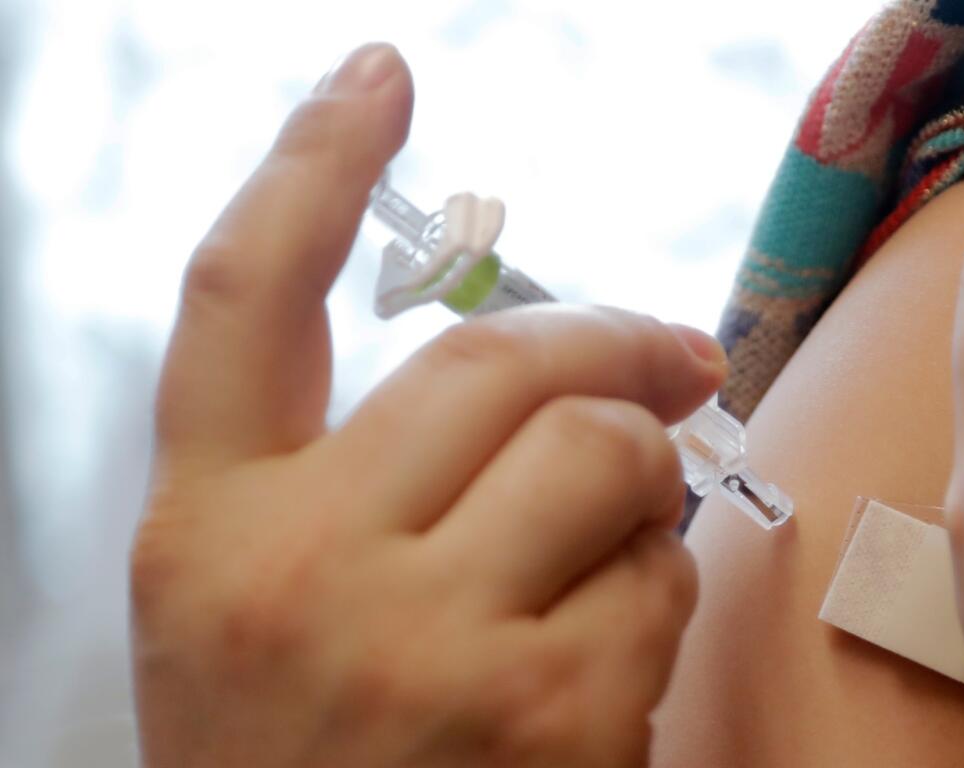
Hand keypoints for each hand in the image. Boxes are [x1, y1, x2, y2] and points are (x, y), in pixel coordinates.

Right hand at [132, 43, 725, 767]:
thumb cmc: (309, 762)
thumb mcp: (272, 608)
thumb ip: (362, 478)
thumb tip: (544, 368)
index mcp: (207, 529)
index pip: (242, 298)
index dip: (310, 167)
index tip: (377, 82)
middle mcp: (295, 567)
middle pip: (497, 358)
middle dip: (613, 340)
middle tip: (677, 356)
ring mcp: (420, 645)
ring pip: (603, 452)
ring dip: (644, 476)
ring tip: (618, 542)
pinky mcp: (542, 718)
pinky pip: (658, 580)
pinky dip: (662, 591)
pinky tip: (613, 652)